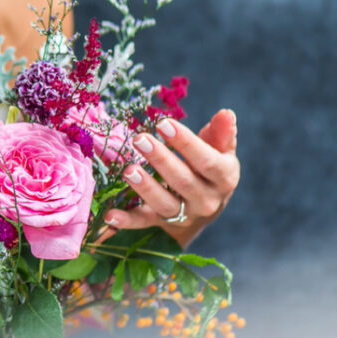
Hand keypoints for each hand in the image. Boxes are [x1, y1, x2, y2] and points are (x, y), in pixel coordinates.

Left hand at [103, 109, 239, 247]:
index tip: (164, 124)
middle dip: (160, 160)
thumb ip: (222, 133)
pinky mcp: (161, 223)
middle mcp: (206, 201)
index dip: (186, 143)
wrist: (206, 206)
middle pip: (183, 182)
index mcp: (223, 179)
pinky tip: (110, 216)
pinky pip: (143, 223)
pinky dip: (126, 221)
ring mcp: (183, 215)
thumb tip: (226, 114)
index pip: (206, 162)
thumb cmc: (211, 168)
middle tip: (140, 139)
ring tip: (128, 169)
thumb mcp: (221, 151)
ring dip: (145, 188)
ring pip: (164, 203)